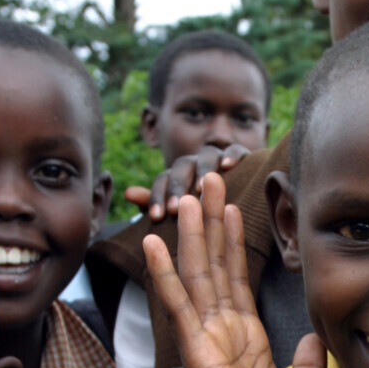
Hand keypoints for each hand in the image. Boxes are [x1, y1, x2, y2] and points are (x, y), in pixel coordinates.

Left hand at [126, 144, 251, 221]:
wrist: (234, 207)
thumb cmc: (203, 215)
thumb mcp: (178, 213)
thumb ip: (154, 203)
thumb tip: (127, 193)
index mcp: (177, 177)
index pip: (162, 181)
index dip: (157, 197)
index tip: (157, 218)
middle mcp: (195, 164)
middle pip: (182, 167)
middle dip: (178, 187)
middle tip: (176, 208)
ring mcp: (217, 157)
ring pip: (206, 156)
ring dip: (202, 171)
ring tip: (200, 189)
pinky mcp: (241, 155)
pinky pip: (235, 149)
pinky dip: (232, 154)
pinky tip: (229, 166)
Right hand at [143, 172, 326, 367]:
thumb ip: (307, 364)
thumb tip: (314, 338)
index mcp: (247, 342)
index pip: (238, 281)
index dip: (235, 242)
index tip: (235, 205)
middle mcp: (223, 336)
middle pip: (215, 268)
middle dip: (214, 223)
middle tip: (209, 179)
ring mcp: (208, 342)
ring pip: (198, 277)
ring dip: (193, 235)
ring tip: (189, 195)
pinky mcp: (198, 353)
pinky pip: (180, 306)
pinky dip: (167, 273)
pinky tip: (156, 242)